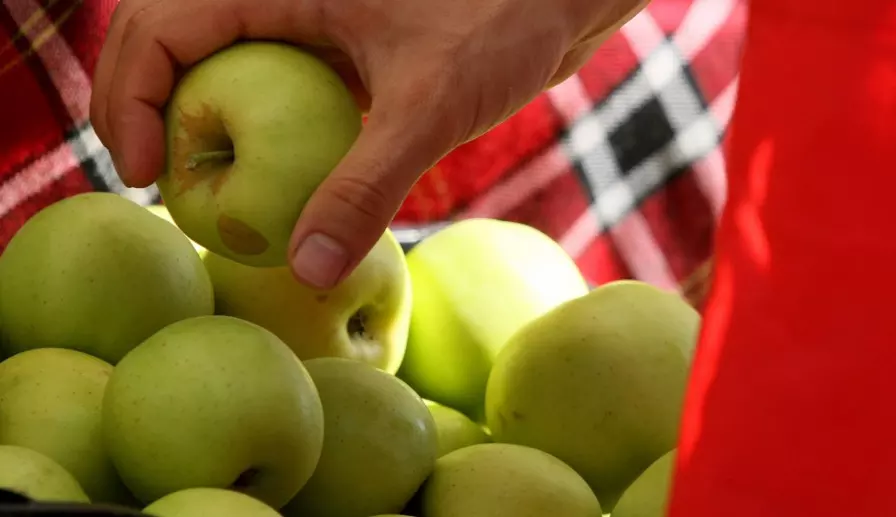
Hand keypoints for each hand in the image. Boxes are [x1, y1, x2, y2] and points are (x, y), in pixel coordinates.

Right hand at [90, 0, 647, 288]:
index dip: (126, 97)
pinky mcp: (340, 40)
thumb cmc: (503, 20)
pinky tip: (262, 175)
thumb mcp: (429, 106)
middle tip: (154, 183)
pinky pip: (273, 80)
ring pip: (221, 60)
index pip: (157, 24)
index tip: (141, 174)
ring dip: (197, 116)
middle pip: (172, 37)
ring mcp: (308, 14)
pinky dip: (253, 124)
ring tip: (195, 184)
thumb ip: (366, 186)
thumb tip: (310, 271)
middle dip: (145, 105)